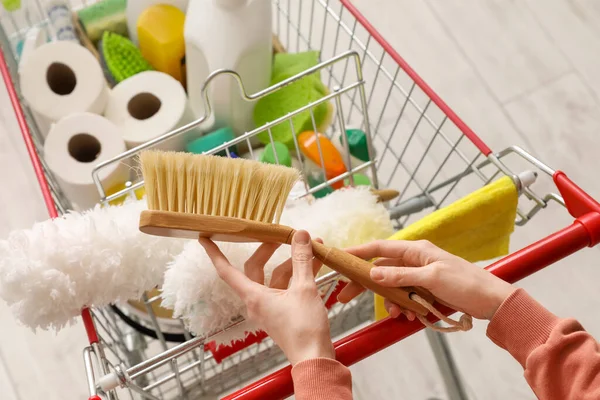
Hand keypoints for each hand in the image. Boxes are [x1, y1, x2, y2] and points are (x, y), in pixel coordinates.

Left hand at [199, 230, 334, 365]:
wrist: (315, 358)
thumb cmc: (304, 329)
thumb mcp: (304, 288)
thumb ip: (301, 259)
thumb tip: (299, 235)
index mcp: (254, 296)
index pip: (226, 271)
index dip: (215, 253)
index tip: (206, 238)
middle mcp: (257, 301)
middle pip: (255, 268)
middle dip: (269, 250)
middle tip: (282, 235)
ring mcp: (270, 307)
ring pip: (275, 277)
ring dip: (292, 262)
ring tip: (310, 247)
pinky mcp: (283, 312)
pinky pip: (286, 286)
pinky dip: (298, 274)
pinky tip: (314, 263)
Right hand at [337, 240, 515, 319]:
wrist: (492, 300)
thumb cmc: (466, 283)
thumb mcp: (432, 278)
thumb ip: (401, 276)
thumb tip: (373, 273)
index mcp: (415, 250)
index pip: (379, 248)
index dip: (357, 252)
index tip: (338, 257)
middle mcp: (414, 260)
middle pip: (380, 269)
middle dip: (365, 283)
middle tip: (345, 296)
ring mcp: (419, 275)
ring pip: (392, 286)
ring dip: (390, 301)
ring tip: (398, 314)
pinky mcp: (425, 290)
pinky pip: (405, 297)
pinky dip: (404, 306)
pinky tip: (412, 316)